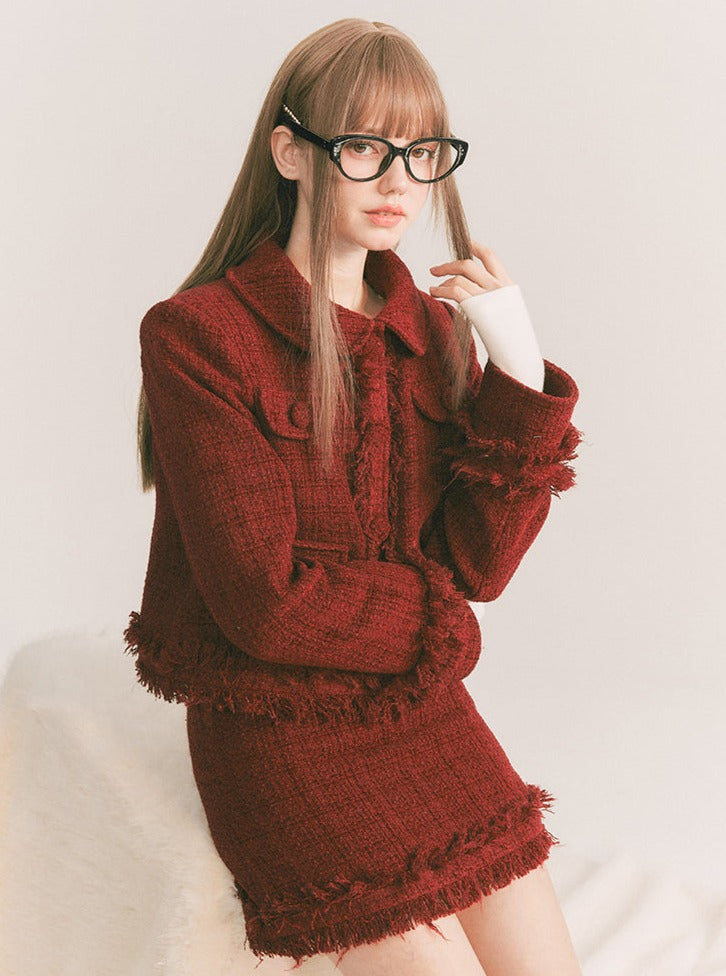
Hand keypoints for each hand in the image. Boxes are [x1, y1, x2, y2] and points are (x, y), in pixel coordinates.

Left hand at [430, 240, 543, 391]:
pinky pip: (455, 290)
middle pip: (469, 264)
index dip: (476, 247)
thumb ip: (495, 297)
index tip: (465, 243)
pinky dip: (441, 289)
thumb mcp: (508, 310)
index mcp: (507, 284)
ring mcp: (488, 296)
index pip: (490, 257)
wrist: (518, 351)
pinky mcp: (478, 307)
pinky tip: (434, 292)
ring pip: (460, 276)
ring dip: (443, 280)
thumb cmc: (511, 337)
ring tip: (434, 287)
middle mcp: (498, 286)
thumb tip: (477, 293)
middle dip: (449, 264)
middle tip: (435, 270)